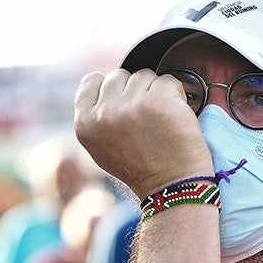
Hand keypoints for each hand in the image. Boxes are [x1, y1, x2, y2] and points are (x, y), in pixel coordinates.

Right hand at [74, 69, 214, 198]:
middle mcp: (104, 113)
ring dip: (156, 93)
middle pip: (120, 75)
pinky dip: (177, 96)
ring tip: (160, 121)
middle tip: (146, 120)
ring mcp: (131, 106)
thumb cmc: (142, 169)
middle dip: (135, 91)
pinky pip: (169, 81)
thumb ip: (95, 115)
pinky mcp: (159, 101)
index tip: (125, 106)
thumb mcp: (101, 147)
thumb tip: (99, 81)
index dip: (112, 89)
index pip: (92, 80)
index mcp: (85, 124)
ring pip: (145, 76)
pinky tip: (175, 118)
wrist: (172, 187)